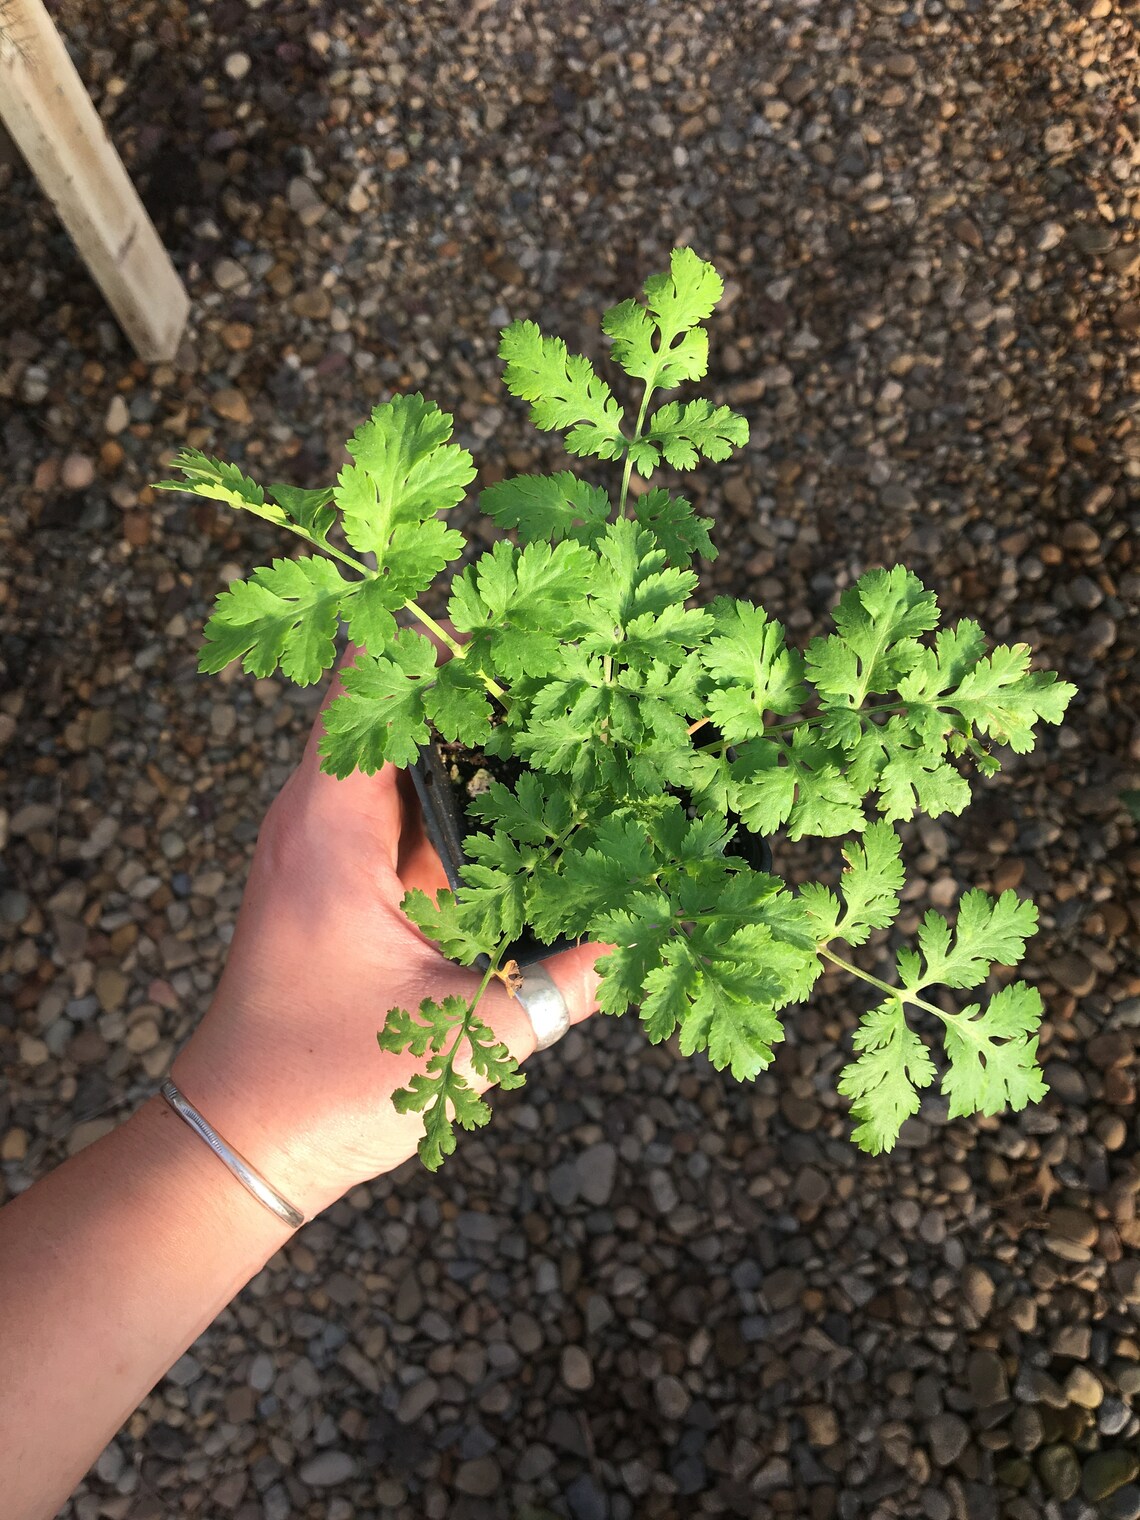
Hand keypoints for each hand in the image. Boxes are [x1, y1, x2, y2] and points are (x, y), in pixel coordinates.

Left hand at [170, 652, 602, 1219]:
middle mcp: (320, 818)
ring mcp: (328, 846)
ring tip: (566, 726)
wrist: (240, 1141)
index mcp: (330, 827)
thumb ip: (565, 983)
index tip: (518, 619)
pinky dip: (460, 802)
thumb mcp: (462, 1036)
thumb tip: (646, 931)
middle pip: (398, 708)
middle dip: (481, 686)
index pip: (367, 677)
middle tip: (571, 670)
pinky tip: (529, 811)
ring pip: (405, 759)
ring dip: (474, 745)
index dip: (439, 638)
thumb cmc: (321, 1087)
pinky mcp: (342, 880)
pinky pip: (404, 812)